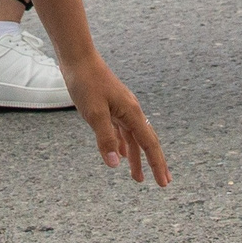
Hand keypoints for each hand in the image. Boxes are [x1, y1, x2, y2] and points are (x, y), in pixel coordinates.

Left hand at [59, 51, 170, 185]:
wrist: (78, 59)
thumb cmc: (86, 83)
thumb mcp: (94, 114)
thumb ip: (106, 139)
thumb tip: (116, 165)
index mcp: (131, 113)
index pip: (149, 144)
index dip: (157, 164)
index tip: (163, 183)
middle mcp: (131, 112)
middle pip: (146, 142)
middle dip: (154, 163)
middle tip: (162, 183)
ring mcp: (121, 109)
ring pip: (133, 139)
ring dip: (136, 158)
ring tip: (137, 177)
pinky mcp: (110, 107)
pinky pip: (121, 131)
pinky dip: (123, 145)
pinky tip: (120, 155)